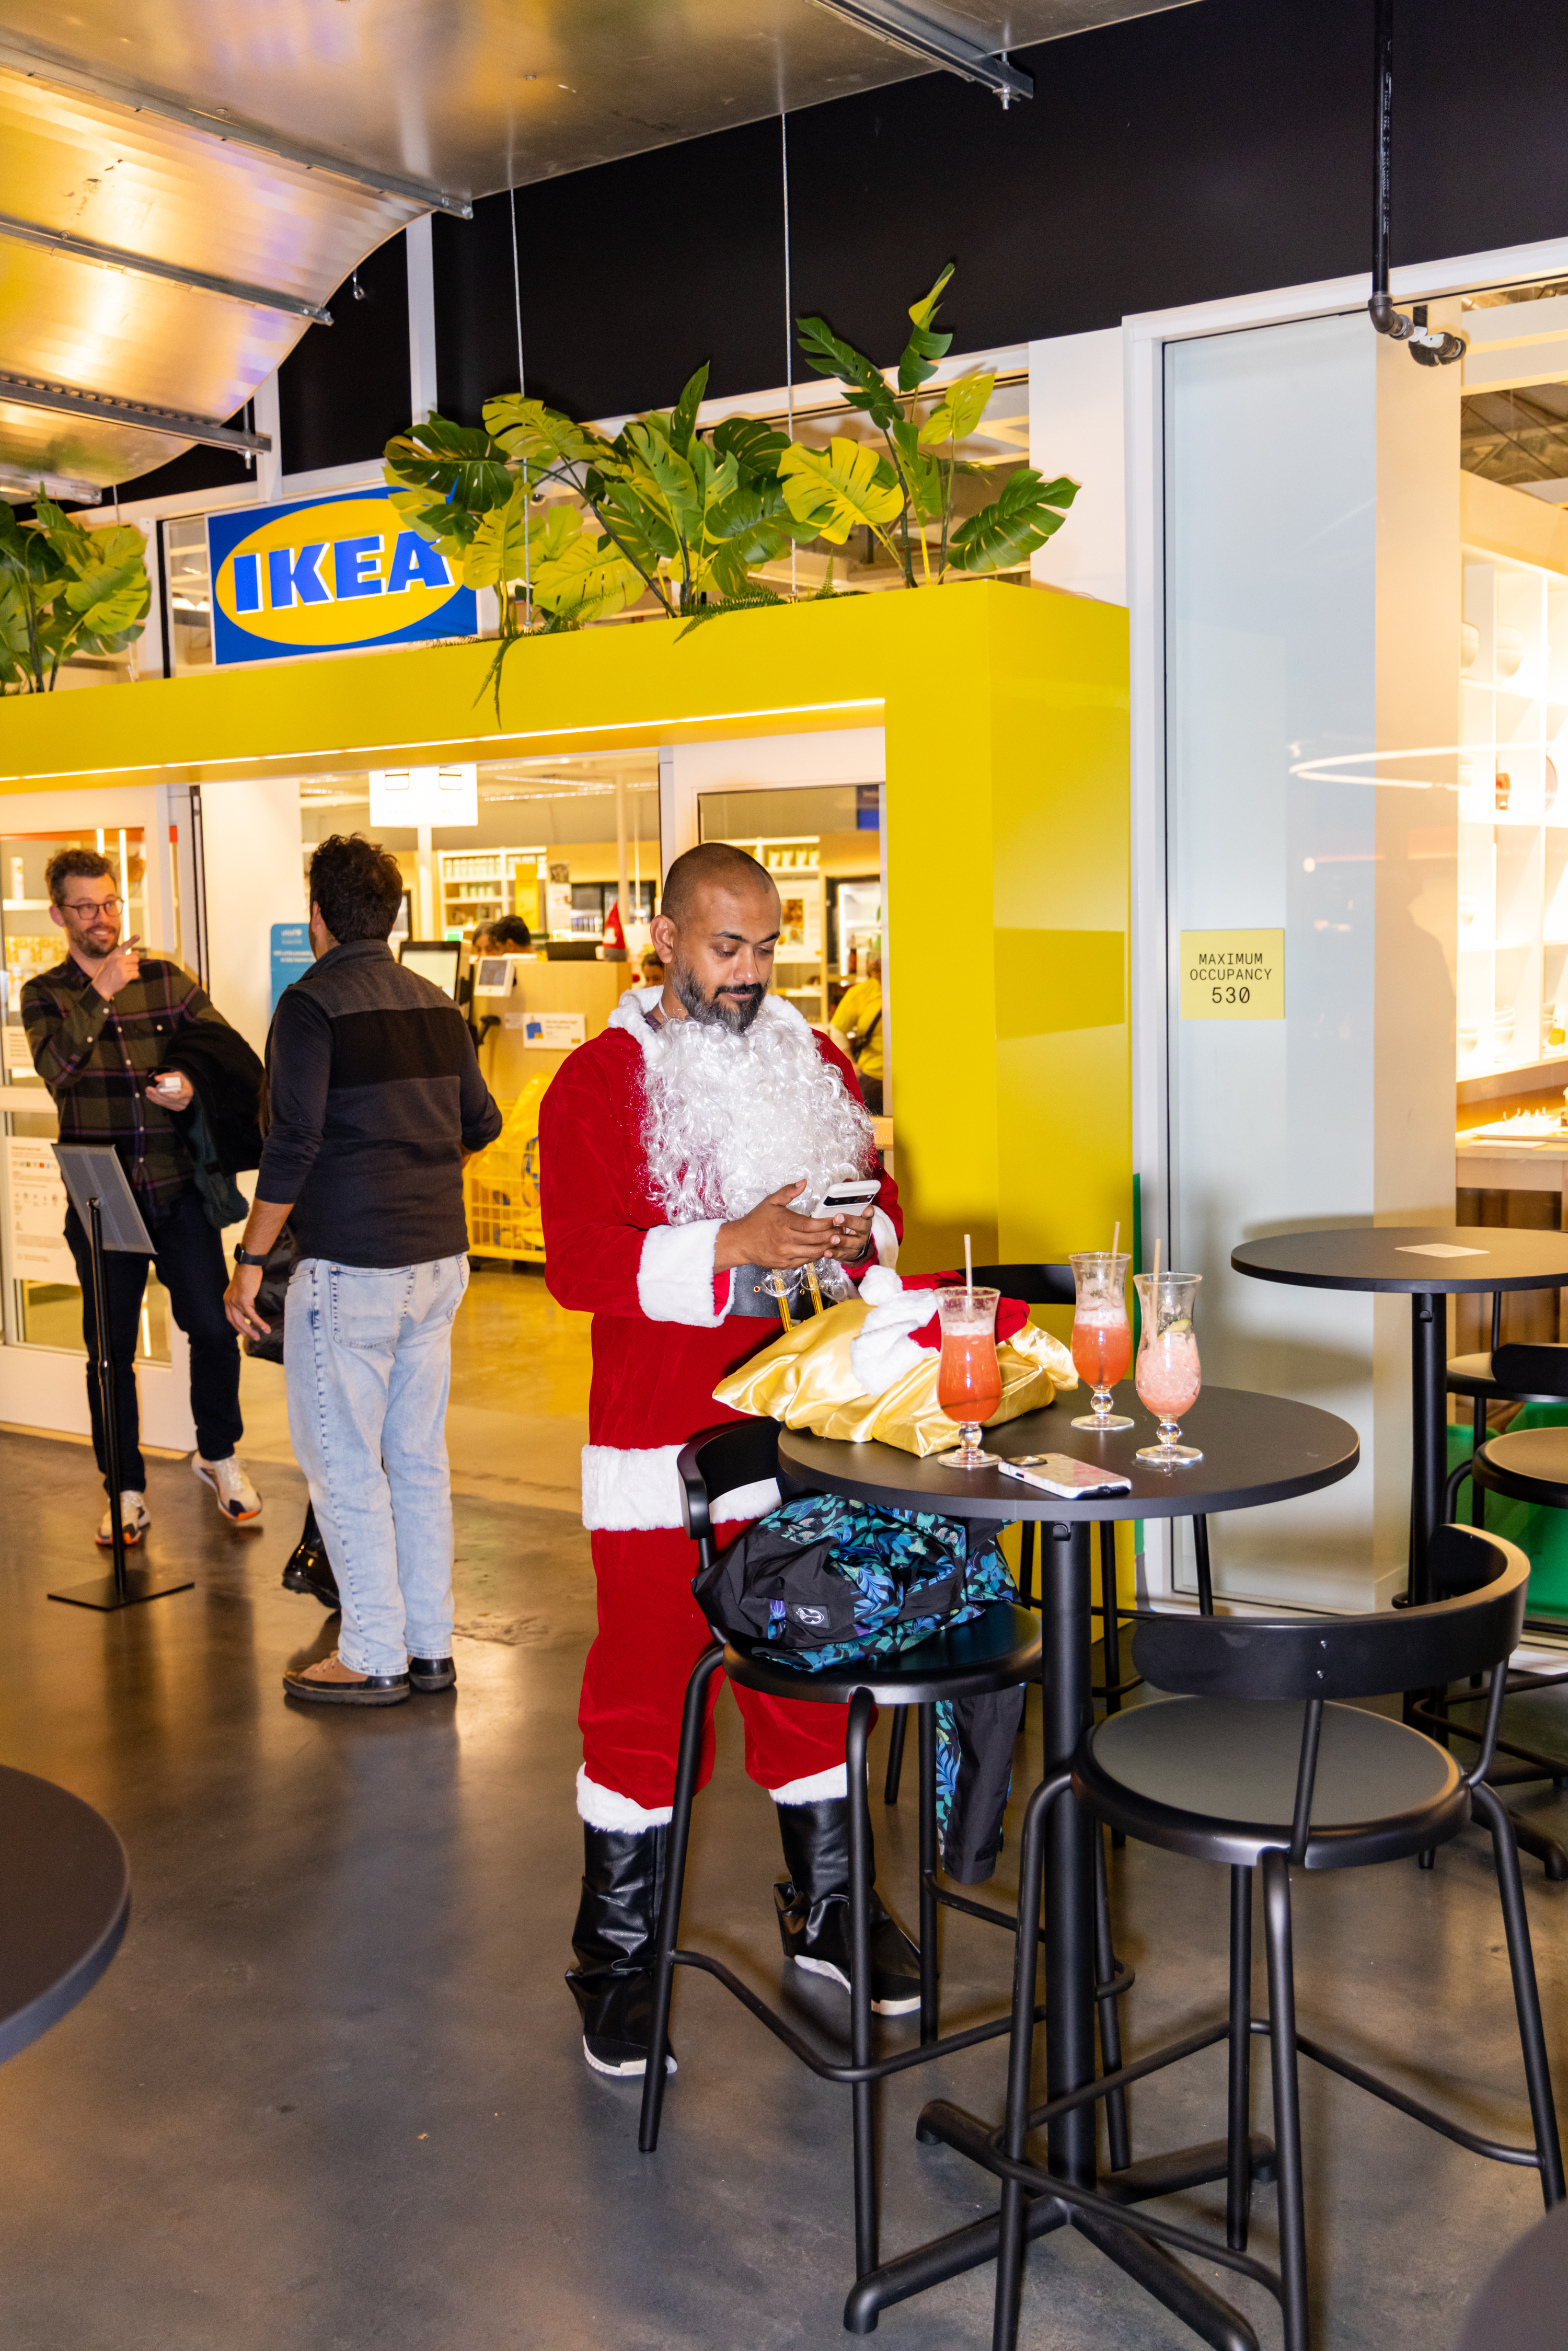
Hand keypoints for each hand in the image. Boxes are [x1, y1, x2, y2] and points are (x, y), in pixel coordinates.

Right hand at [92, 935, 140, 999]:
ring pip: (136, 967)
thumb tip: (137, 952)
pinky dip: (133, 976)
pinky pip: (136, 974)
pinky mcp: (125, 976)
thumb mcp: (112, 961)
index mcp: (114, 955)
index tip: (138, 936)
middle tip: (127, 968)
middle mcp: (118, 960)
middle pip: (135, 958)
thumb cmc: (107, 972)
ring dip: (133, 970)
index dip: (132, 940)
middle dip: (134, 963)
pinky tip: (127, 978)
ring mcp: (121, 968)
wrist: (101, 986)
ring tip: (125, 973)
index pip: (124, 946)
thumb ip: (124, 956)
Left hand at [147, 1072, 192, 1110]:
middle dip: (156, 1095)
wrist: (188, 1087)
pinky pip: (165, 1105)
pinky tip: (152, 1097)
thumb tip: (156, 1078)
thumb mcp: (177, 1075)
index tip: (157, 1089)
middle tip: (148, 1089)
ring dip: (155, 1098)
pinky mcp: (176, 1108)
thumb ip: (167, 1076)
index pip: (176, 1096)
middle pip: (169, 1100)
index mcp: (187, 1093)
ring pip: (165, 1103)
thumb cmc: (183, 1080)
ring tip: (148, 1092)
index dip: (166, 1094)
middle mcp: (185, 1101)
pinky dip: (157, 1101)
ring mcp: (180, 1106)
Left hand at [223, 1264, 269, 1341]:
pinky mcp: (243, 1301)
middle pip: (234, 1321)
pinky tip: (264, 1328)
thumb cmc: (247, 1273)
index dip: (237, 1325)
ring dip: (251, 1330)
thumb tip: (249, 1306)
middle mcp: (229, 1302)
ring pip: (242, 1321)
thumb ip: (243, 1298)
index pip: (230, 1316)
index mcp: (227, 1299)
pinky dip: (258, 1323)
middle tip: (253, 1337)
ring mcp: (235, 1302)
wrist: (248, 1265)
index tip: (243, 1332)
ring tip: (259, 1336)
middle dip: (243, 1331)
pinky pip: (251, 1315)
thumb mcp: (242, 1288)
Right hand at [715, 1182, 874, 1270]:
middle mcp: (786, 1239)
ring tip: (837, 1240)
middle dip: (833, 1235)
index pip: (813, 1225)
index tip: (838, 1219)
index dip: (828, 1223)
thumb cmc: (756, 1221)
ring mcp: (786, 1253)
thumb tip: (804, 1182)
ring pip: (814, 1252)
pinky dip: (816, 1254)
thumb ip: (788, 1192)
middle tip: (843, 1229)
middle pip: (817, 1239)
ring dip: (828, 1246)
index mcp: (784, 1222)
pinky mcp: (785, 1263)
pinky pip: (806, 1260)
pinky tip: (823, 1248)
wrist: (741, 1242)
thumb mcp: (771, 1202)